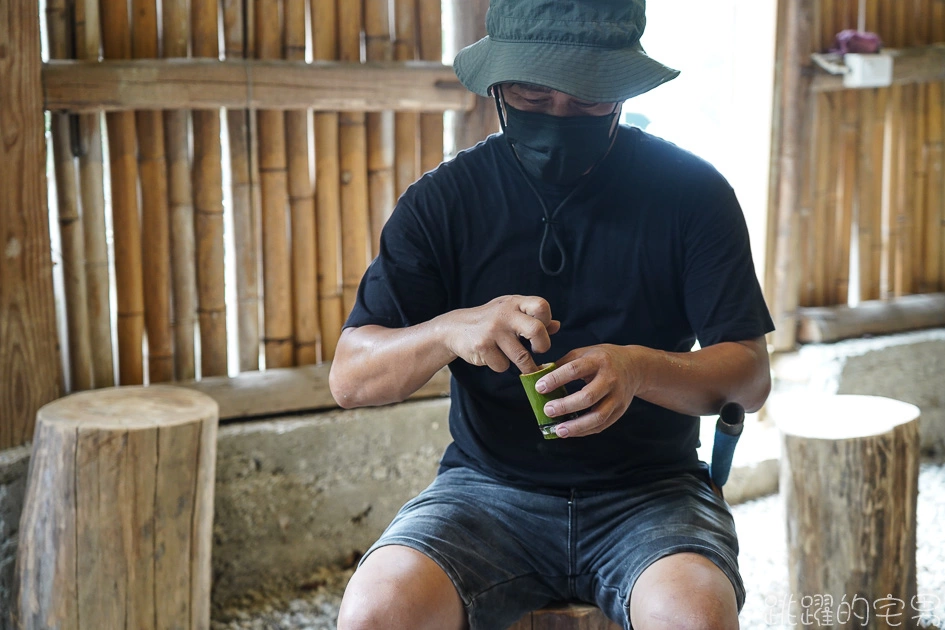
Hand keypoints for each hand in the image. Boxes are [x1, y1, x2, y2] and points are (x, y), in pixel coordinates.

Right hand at [442, 295, 559, 373]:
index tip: (541, 330)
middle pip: (536, 331)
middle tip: (538, 351)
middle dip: (542, 347)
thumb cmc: (489, 321)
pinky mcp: (482, 346)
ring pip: (522, 357)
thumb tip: (556, 326)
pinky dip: (501, 366)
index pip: (541, 306)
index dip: (546, 320)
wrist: (454, 328)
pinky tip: (494, 358)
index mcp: (514, 303)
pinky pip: (503, 365)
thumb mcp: (510, 313)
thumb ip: (533, 319)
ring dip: (526, 367)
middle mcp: (504, 314)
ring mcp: (493, 330)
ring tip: (525, 367)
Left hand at [536, 344, 643, 437]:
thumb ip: (561, 365)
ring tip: (558, 430)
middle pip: (588, 397)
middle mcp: (610, 379)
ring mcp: (617, 397)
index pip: (574, 370)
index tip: (539, 387)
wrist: (635, 367)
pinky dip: (584, 431)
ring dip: (576, 426)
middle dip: (566, 406)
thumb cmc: (602, 359)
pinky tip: (570, 432)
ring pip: (597, 416)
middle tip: (547, 410)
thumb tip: (536, 375)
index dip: (556, 379)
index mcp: (598, 360)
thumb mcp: (583, 353)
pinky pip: (602, 425)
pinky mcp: (620, 410)